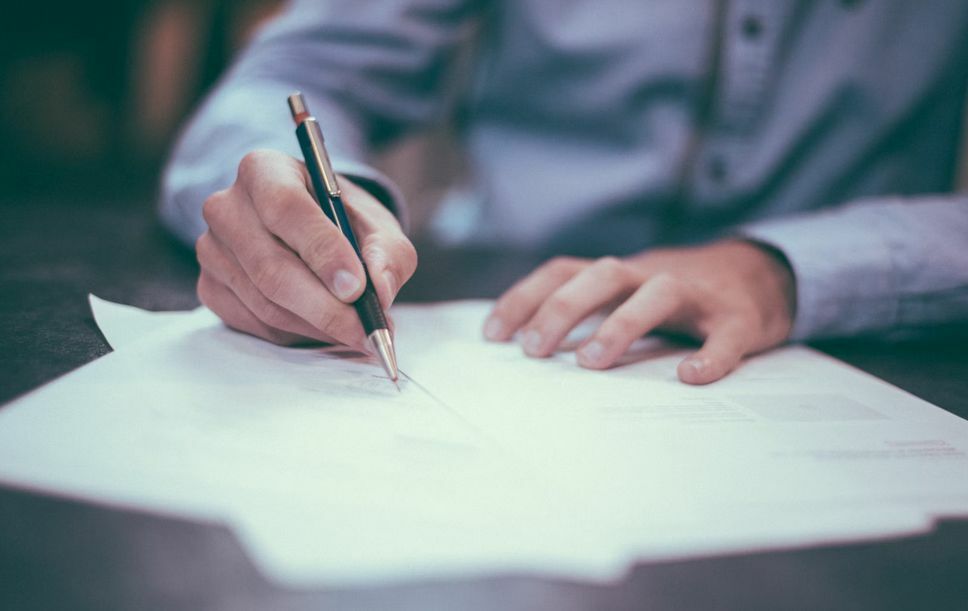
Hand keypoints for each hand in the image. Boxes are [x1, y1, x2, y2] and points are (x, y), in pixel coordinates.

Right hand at [195, 149, 416, 348]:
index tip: (356, 288)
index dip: (322, 251)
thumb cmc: (343, 222)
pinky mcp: (210, 287)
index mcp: (264, 170)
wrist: (312, 231)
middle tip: (366, 330)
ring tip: (357, 331)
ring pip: (265, 302)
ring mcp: (212, 249)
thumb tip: (379, 291)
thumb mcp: (377, 225)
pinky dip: (297, 334)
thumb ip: (387, 253)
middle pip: (271, 267)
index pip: (286, 208)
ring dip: (317, 325)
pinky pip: (255, 323)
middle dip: (325, 307)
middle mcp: (227, 206)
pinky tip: (325, 328)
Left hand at [483, 240, 795, 383]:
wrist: (762, 275)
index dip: (525, 297)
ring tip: (591, 362)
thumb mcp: (627, 294)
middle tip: (533, 351)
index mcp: (620, 274)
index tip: (492, 335)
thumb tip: (527, 350)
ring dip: (621, 324)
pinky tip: (691, 377)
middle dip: (563, 308)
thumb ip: (588, 313)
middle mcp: (652, 275)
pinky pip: (725, 335)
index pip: (563, 271)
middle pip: (602, 275)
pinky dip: (710, 355)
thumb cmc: (677, 296)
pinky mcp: (739, 318)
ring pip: (658, 293)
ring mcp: (697, 295)